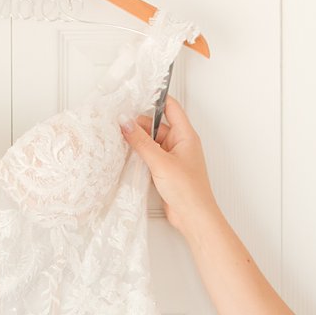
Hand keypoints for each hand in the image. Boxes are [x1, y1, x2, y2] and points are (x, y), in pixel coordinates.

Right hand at [119, 95, 216, 238]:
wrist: (194, 217)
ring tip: (122, 142)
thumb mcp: (161, 161)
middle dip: (139, 125)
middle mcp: (180, 144)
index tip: (136, 97)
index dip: (155, 99)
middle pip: (157, 125)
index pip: (171, 107)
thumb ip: (141, 141)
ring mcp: (172, 158)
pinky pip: (150, 158)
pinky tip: (129, 159)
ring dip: (139, 143)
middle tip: (121, 126)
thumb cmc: (188, 191)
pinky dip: (140, 157)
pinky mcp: (166, 172)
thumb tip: (125, 122)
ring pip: (152, 143)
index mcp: (185, 135)